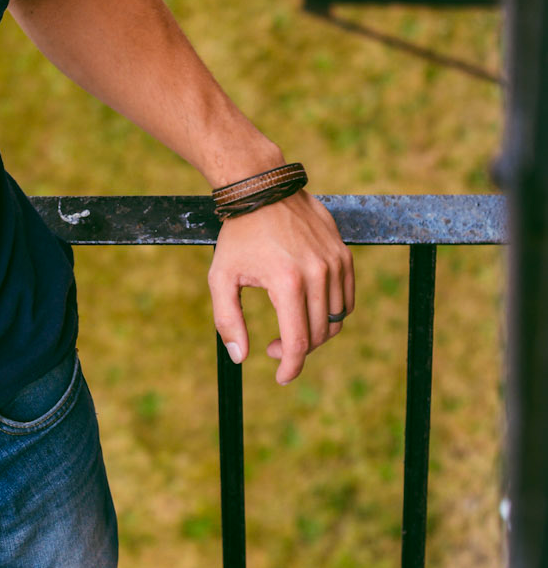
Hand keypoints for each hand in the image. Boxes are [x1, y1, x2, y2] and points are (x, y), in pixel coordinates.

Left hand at [207, 191, 354, 384]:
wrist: (264, 189)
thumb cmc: (238, 235)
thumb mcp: (221, 278)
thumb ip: (227, 321)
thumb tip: (241, 357)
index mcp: (287, 283)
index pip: (298, 343)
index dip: (290, 368)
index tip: (281, 378)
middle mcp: (318, 274)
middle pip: (318, 335)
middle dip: (297, 351)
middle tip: (274, 347)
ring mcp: (335, 263)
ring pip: (335, 319)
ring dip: (314, 334)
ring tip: (289, 328)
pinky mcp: (344, 255)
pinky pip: (346, 298)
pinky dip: (331, 313)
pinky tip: (307, 310)